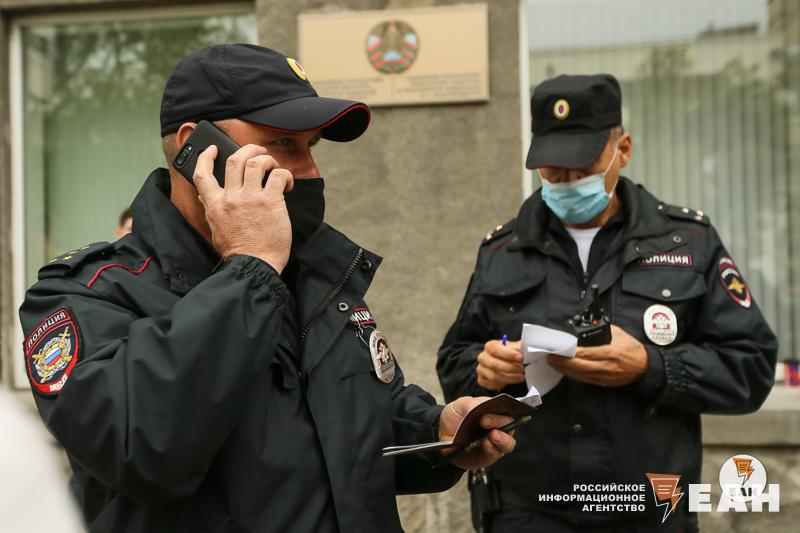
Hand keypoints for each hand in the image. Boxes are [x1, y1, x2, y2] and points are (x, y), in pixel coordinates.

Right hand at [194, 144, 293, 272]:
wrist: (254, 266)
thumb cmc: (238, 251)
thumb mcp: (216, 229)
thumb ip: (211, 209)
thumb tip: (203, 196)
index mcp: (215, 204)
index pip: (202, 174)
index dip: (206, 156)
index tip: (213, 149)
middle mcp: (231, 197)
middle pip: (235, 159)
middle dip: (248, 149)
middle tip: (258, 151)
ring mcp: (251, 198)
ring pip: (256, 162)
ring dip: (267, 159)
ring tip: (274, 166)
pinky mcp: (271, 202)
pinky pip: (279, 176)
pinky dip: (285, 174)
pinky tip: (288, 184)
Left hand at [438, 396, 515, 469]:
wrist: (441, 436)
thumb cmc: (454, 418)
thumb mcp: (459, 405)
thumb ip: (471, 403)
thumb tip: (481, 405)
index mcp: (493, 411)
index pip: (506, 408)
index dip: (502, 408)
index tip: (490, 408)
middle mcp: (497, 426)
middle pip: (509, 425)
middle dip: (498, 422)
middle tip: (484, 421)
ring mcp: (495, 442)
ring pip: (509, 443)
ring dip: (502, 439)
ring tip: (493, 436)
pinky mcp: (489, 456)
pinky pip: (496, 454)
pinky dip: (492, 449)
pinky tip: (486, 444)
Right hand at [476, 340, 524, 390]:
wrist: (503, 363)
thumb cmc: (509, 354)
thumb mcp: (515, 348)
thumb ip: (519, 348)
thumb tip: (527, 349)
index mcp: (490, 346)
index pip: (496, 349)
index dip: (508, 354)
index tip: (520, 358)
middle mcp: (483, 357)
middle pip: (494, 364)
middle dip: (510, 368)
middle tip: (522, 369)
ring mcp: (481, 369)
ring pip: (493, 376)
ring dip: (509, 378)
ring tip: (520, 377)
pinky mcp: (481, 380)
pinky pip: (491, 385)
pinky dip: (502, 385)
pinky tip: (510, 382)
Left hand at [547, 324, 646, 386]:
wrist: (645, 367)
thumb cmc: (632, 349)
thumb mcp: (619, 334)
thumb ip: (601, 331)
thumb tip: (586, 329)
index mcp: (610, 352)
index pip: (585, 353)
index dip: (570, 352)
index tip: (559, 349)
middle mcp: (606, 366)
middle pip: (579, 366)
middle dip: (563, 362)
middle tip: (551, 357)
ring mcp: (604, 376)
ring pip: (580, 375)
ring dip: (565, 370)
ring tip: (554, 363)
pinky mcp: (603, 383)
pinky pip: (585, 379)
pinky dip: (574, 375)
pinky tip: (566, 370)